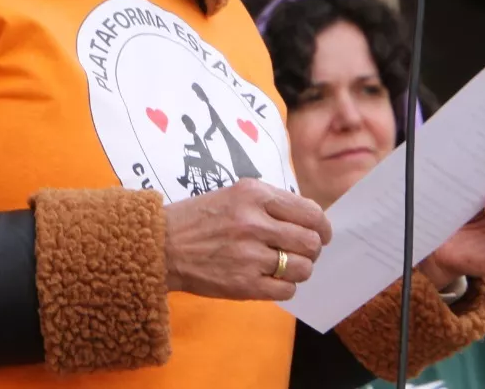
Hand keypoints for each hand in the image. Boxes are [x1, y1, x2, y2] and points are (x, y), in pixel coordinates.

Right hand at [163, 179, 332, 301]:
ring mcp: (249, 255)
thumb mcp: (234, 194)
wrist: (162, 245)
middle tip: (302, 252)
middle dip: (312, 249)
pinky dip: (285, 287)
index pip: (310, 212)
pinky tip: (271, 280)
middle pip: (310, 242)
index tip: (321, 233)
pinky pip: (286, 290)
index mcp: (254, 195)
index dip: (322, 226)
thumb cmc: (199, 218)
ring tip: (285, 266)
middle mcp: (254, 223)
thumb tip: (308, 219)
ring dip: (299, 269)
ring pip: (302, 268)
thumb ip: (270, 203)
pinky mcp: (244, 284)